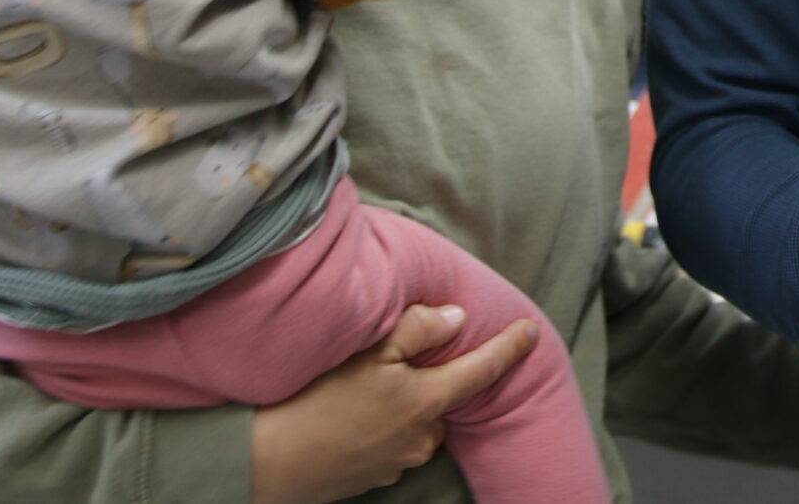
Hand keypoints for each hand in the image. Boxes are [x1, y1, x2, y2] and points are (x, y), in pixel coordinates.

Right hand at [248, 303, 539, 503]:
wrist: (267, 463)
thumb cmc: (316, 400)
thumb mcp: (369, 351)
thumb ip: (418, 328)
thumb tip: (455, 318)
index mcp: (427, 402)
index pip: (482, 371)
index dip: (510, 348)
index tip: (531, 331)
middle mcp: (423, 438)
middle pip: (443, 398)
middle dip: (429, 378)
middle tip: (393, 360)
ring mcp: (399, 463)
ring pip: (417, 423)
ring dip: (402, 404)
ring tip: (360, 390)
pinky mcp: (376, 479)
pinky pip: (392, 443)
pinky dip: (380, 427)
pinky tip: (349, 416)